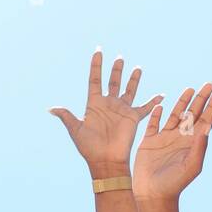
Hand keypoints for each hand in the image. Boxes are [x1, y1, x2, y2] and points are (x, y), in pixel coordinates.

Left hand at [51, 51, 160, 176]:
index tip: (98, 51)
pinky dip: (153, 102)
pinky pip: (145, 108)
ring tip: (137, 68)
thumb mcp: (75, 130)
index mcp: (94, 104)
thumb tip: (51, 108)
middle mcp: (108, 104)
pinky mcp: (133, 118)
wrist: (105, 161)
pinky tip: (160, 95)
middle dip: (116, 70)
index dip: (96, 65)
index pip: (95, 79)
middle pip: (113, 82)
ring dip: (133, 80)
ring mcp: (121, 110)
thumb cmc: (89, 147)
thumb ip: (67, 116)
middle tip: (119, 58)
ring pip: (129, 90)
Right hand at [133, 84, 211, 200]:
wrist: (153, 195)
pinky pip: (153, 123)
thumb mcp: (191, 166)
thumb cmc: (174, 184)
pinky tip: (161, 104)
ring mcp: (164, 139)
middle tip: (209, 84)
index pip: (205, 121)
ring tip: (190, 89)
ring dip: (183, 102)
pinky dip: (157, 114)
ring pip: (175, 115)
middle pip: (193, 114)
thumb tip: (206, 127)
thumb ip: (199, 147)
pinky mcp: (149, 142)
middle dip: (201, 99)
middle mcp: (180, 139)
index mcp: (192, 143)